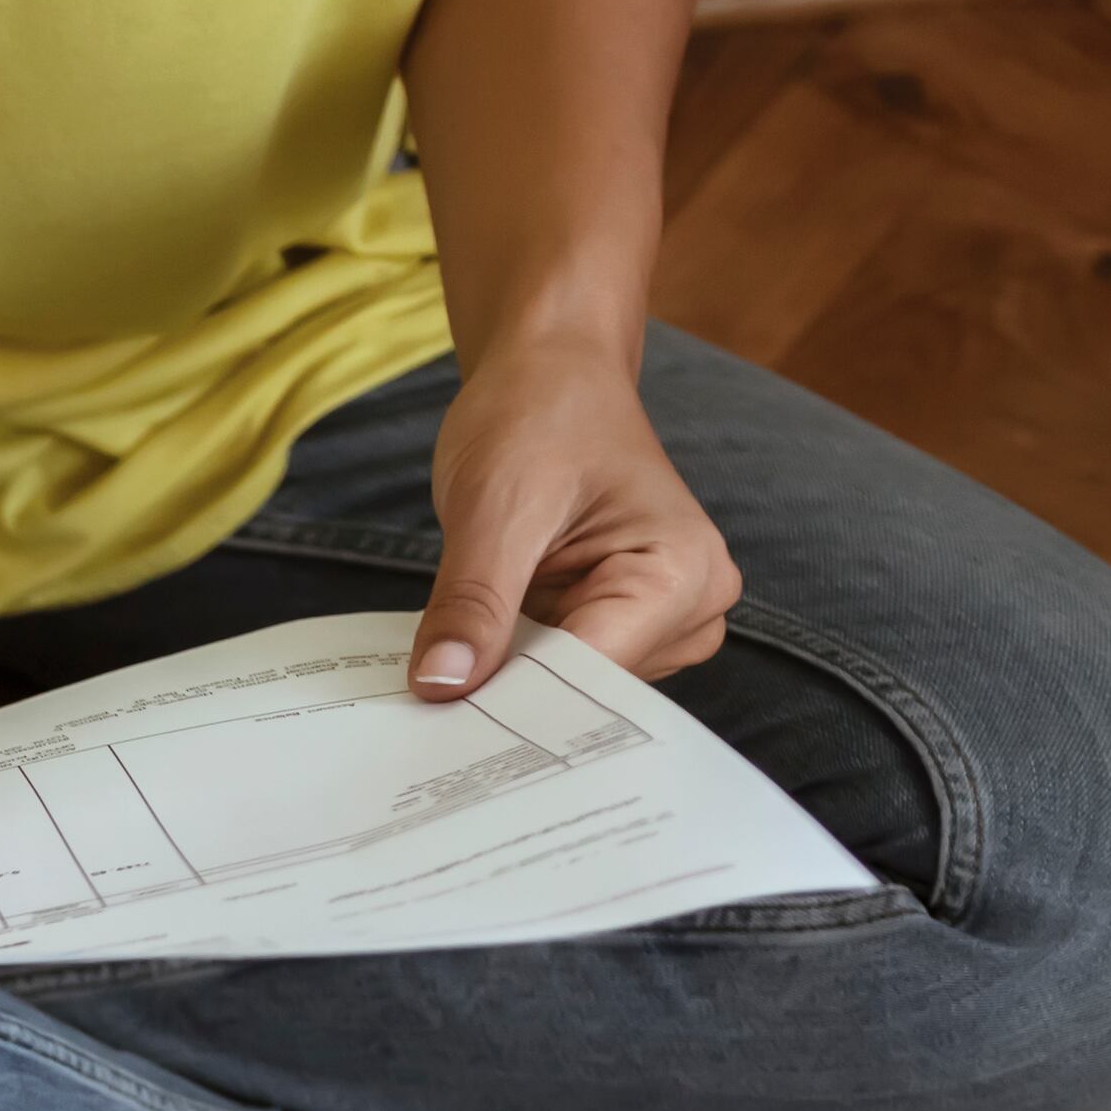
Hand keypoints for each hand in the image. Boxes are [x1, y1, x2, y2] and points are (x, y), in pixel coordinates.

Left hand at [409, 338, 741, 695]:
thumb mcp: (494, 506)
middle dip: (505, 703)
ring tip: (443, 677)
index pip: (593, 680)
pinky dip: (506, 671)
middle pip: (585, 697)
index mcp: (683, 575)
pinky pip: (554, 674)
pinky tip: (464, 663)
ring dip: (501, 688)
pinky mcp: (615, 626)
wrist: (550, 374)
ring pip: (565, 694)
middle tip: (421, 719)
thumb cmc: (538, 415)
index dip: (514, 707)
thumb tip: (442, 686)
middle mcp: (689, 608)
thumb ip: (473, 601)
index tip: (441, 736)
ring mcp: (657, 623)